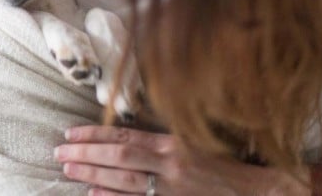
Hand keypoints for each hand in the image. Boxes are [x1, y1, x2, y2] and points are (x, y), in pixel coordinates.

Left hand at [54, 125, 309, 195]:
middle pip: (118, 156)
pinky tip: (92, 194)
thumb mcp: (191, 141)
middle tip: (58, 151)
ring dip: (92, 174)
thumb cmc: (225, 163)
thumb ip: (157, 139)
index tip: (69, 131)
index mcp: (172, 143)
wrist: (262, 191)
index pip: (124, 134)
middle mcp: (170, 165)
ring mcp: (171, 190)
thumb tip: (120, 135)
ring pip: (123, 181)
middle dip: (86, 153)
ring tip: (67, 168)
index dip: (94, 133)